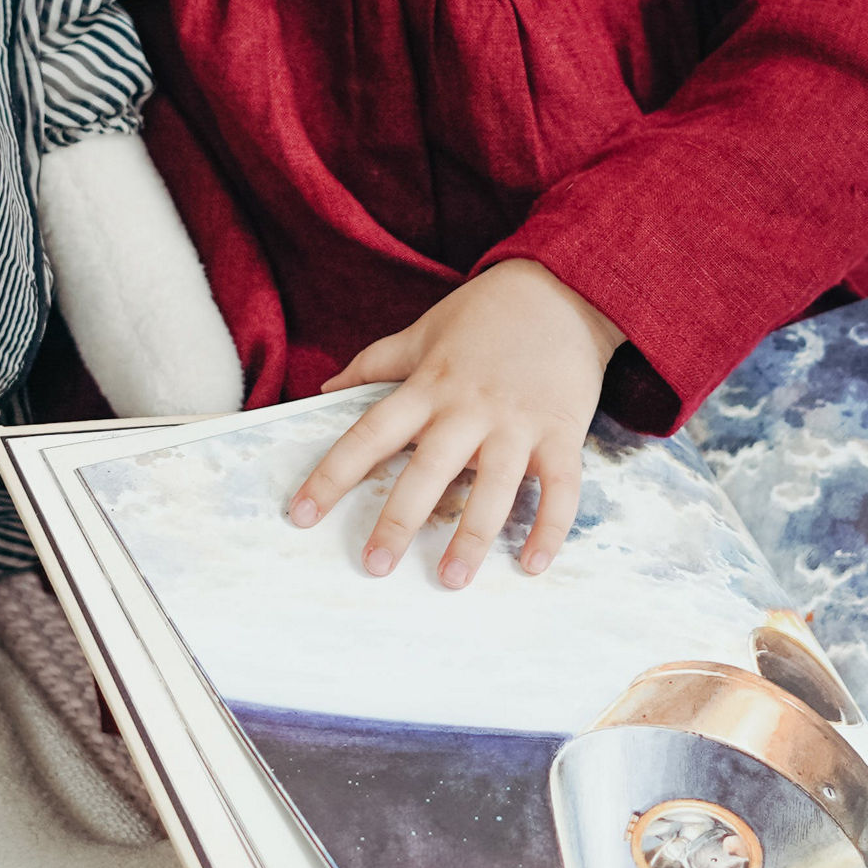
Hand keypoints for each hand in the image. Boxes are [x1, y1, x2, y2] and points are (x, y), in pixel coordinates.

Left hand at [288, 261, 622, 589]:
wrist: (565, 287)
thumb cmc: (488, 312)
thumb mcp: (425, 332)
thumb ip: (376, 364)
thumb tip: (325, 390)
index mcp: (428, 386)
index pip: (369, 433)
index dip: (332, 475)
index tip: (302, 514)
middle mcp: (469, 408)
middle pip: (427, 469)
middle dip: (399, 519)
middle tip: (375, 565)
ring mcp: (518, 422)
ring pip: (493, 487)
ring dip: (472, 537)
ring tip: (451, 580)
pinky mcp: (562, 432)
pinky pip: (559, 487)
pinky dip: (549, 526)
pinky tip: (532, 565)